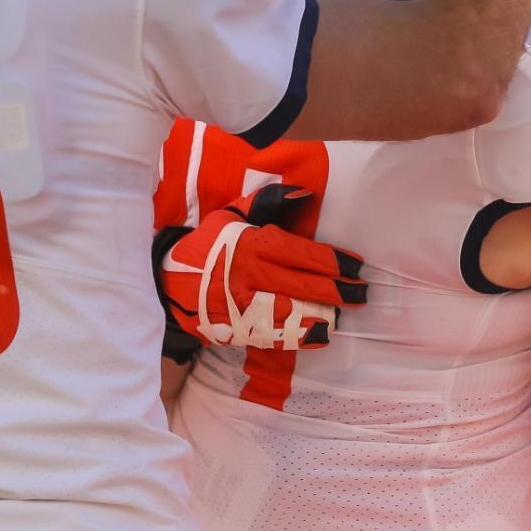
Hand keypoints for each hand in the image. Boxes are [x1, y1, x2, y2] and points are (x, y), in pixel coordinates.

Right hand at [154, 184, 364, 351]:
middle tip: (363, 294)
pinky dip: (299, 337)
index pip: (303, 254)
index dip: (335, 262)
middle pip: (304, 285)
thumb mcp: (233, 214)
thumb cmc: (209, 243)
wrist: (167, 279)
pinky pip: (273, 335)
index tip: (358, 266)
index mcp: (252, 244)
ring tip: (344, 315)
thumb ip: (270, 202)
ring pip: (291, 313)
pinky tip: (320, 335)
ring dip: (322, 315)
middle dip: (339, 291)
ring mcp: (241, 306)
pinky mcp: (234, 328)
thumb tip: (306, 194)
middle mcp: (249, 275)